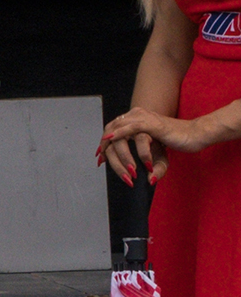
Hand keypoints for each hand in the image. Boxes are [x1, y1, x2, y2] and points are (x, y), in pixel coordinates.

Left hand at [97, 106, 218, 182]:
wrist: (196, 134)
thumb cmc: (177, 141)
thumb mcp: (160, 156)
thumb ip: (151, 165)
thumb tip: (148, 181)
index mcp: (133, 119)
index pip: (111, 130)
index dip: (103, 145)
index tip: (100, 159)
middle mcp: (134, 116)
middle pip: (111, 133)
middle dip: (107, 152)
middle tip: (106, 165)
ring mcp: (142, 118)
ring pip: (120, 134)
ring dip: (121, 155)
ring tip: (127, 172)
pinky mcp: (152, 123)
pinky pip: (133, 129)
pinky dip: (123, 137)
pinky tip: (119, 147)